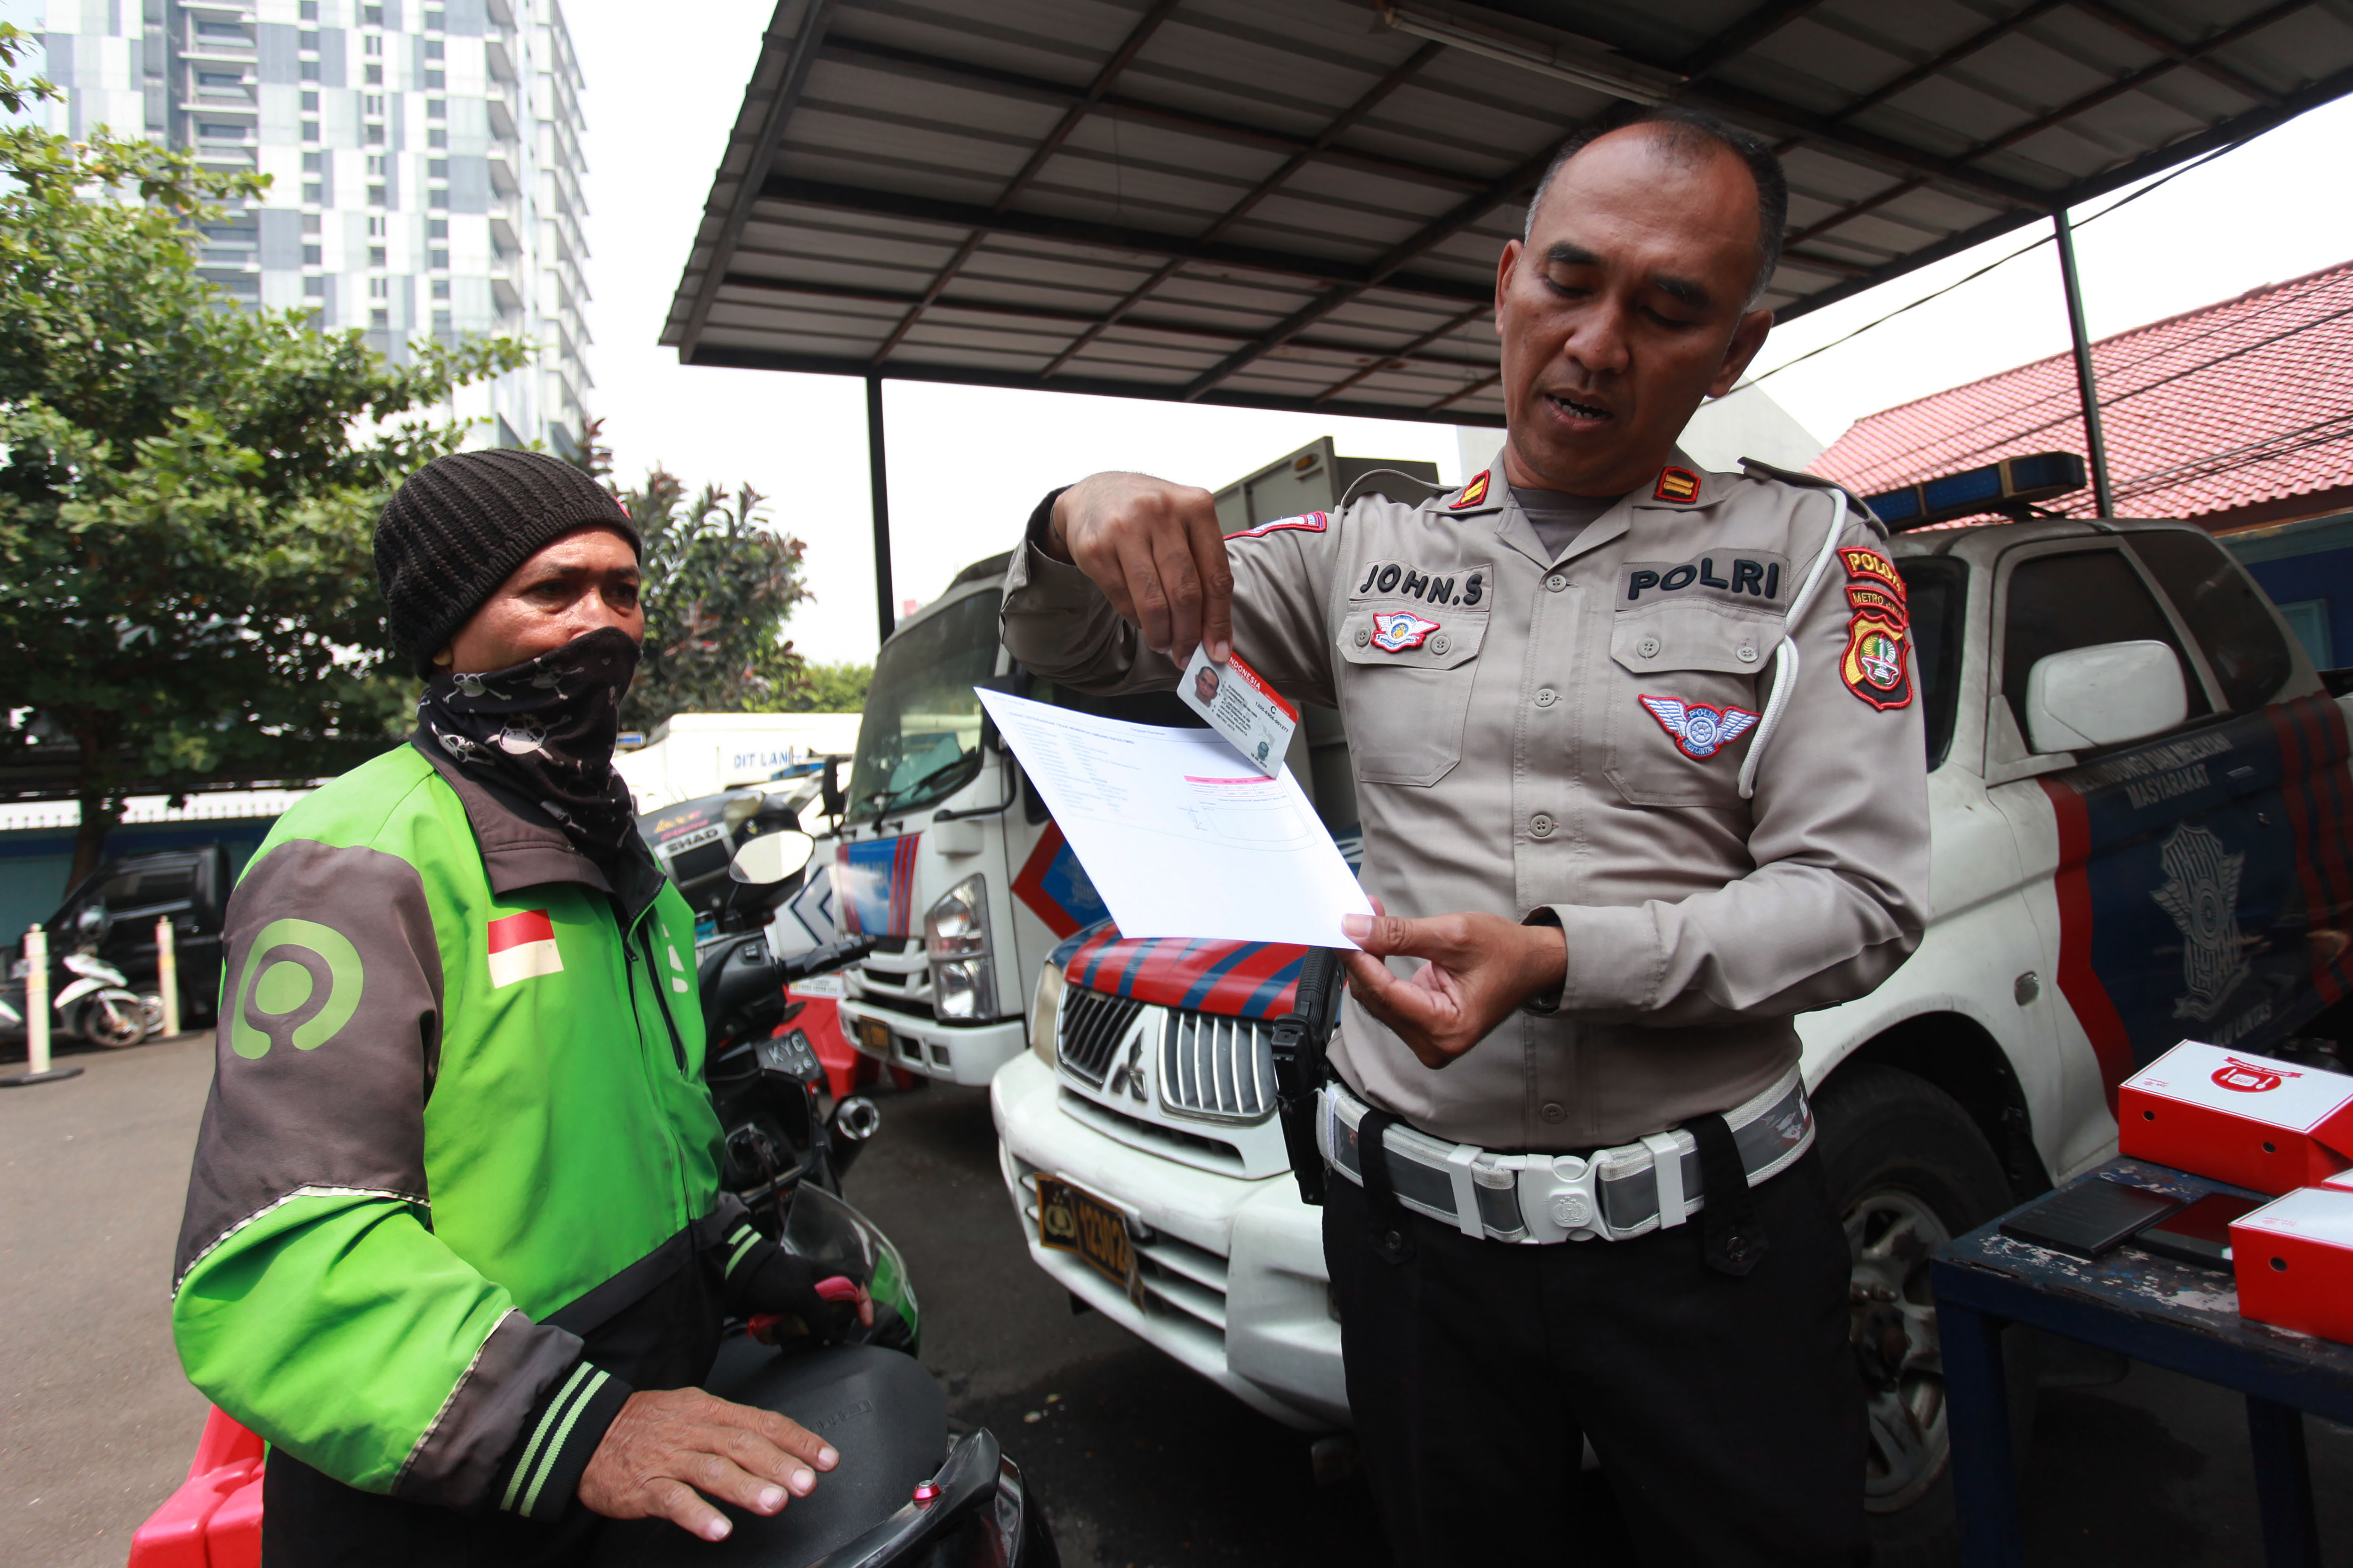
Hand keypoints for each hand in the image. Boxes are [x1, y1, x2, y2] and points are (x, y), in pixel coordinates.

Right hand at [577, 1387, 838, 1542]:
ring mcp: (669, 1457)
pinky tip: (718, 1529)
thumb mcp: (693, 1412)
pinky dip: (698, 1514)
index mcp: (711, 1410)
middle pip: (743, 1444)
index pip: (763, 1422)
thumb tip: (778, 1446)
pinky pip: (673, 1500)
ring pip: (713, 1469)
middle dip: (779, 1464)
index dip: (798, 1440)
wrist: (585, 1432)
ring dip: (746, 1487)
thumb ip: (732, 1429)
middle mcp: (694, 1430)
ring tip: (774, 1503)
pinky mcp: (644, 1485)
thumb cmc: (647, 1425)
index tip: (827, 1459)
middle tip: (807, 1484)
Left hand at [753, 1256, 875, 1342]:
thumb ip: (821, 1314)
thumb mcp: (801, 1293)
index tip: (865, 1323)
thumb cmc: (771, 1279)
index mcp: (825, 1276)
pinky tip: (788, 1344)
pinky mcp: (786, 1316)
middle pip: (837, 1314)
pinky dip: (795, 1341)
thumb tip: (833, 1335)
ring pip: (817, 1327)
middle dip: (832, 1329)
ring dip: (811, 1338)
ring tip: (799, 1344)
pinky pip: (798, 1333)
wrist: (736, 1280)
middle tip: (823, 1339)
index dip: (865, 1303)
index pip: (855, 1285)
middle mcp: (816, 1291)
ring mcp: (800, 1304)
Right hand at [1048, 472, 1231, 664]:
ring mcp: (1124, 529)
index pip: (1216, 576)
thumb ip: (1203, 565)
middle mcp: (1161, 512)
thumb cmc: (1150, 514)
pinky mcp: (1095, 548)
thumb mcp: (1185, 523)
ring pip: (1152, 602)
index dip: (1219, 621)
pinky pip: (1122, 600)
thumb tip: (1215, 630)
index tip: (1219, 651)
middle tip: (1187, 654)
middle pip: (1185, 592)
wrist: (1095, 493)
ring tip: (1164, 643)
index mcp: (1196, 506)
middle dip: (1188, 634)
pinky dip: (1136, 619)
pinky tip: (1142, 620)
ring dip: (1161, 633)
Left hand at [1341, 902, 1566, 1067]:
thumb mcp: (1454, 934)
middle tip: (1354, 915)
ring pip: (1377, 999)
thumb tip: (1355, 929)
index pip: (1384, 993)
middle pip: (1375, 999)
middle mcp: (1434, 1044)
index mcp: (1447, 1028)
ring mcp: (1427, 1039)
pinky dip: (1379, 970)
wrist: (1534, 965)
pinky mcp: (1423, 1028)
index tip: (1340, 928)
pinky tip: (1377, 942)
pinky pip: (1388, 999)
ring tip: (1368, 920)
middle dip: (1361, 955)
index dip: (1357, 958)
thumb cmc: (1507, 952)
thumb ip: (1400, 934)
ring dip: (1368, 960)